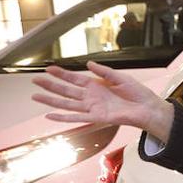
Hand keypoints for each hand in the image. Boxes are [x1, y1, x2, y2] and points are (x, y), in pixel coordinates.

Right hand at [32, 61, 173, 140]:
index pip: (74, 78)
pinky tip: (49, 115)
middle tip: (34, 81)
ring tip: (35, 96)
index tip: (48, 68)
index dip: (61, 73)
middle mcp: (91, 96)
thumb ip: (104, 71)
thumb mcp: (120, 77)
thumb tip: (88, 64)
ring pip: (66, 104)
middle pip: (66, 90)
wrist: (148, 108)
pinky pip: (76, 117)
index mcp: (96, 85)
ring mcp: (92, 107)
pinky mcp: (96, 118)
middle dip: (50, 85)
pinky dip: (62, 117)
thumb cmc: (136, 93)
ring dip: (51, 100)